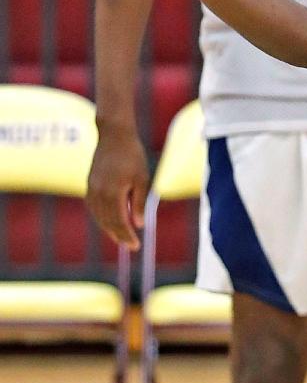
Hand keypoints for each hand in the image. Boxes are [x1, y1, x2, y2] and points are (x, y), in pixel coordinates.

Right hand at [86, 125, 149, 248]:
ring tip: (120, 238)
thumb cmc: (132, 156)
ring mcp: (92, 188)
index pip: (120, 222)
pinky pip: (93, 207)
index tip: (136, 246)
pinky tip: (108, 222)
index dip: (127, 236)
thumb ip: (139, 203)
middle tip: (130, 246)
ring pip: (99, 216)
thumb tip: (139, 224)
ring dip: (109, 229)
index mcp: (113, 193)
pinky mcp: (90, 184)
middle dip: (119, 236)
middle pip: (108, 222)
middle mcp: (99, 193)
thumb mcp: (142, 179)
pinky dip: (101, 217)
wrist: (114, 136)